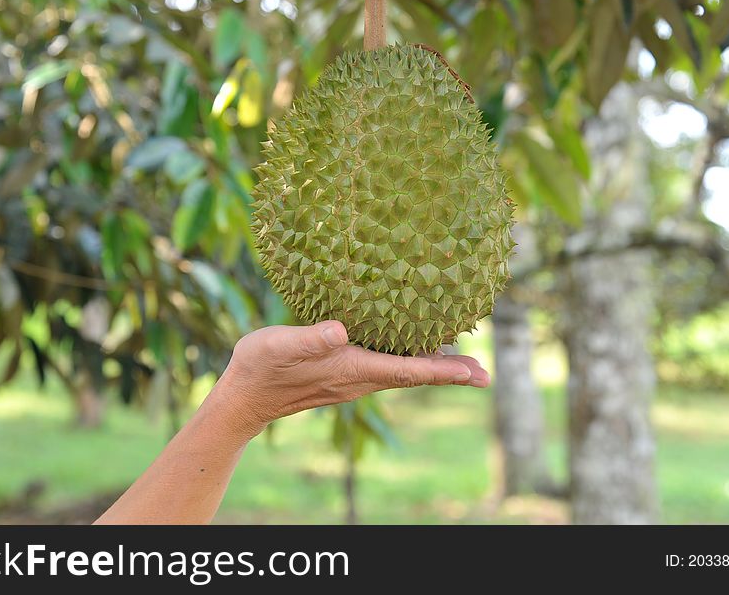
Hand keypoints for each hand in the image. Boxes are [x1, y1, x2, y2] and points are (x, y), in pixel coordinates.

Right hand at [213, 320, 489, 437]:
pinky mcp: (343, 375)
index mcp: (353, 369)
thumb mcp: (281, 345)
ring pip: (403, 372)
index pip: (409, 371)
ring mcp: (353, 380)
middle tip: (484, 371)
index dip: (444, 370)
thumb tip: (342, 330)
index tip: (477, 372)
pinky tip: (413, 350)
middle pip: (414, 375)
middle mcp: (359, 379)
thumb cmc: (261, 367)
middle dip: (450, 372)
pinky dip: (410, 361)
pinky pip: (388, 368)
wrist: (244, 398)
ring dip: (433, 367)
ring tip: (462, 361)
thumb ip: (311, 338)